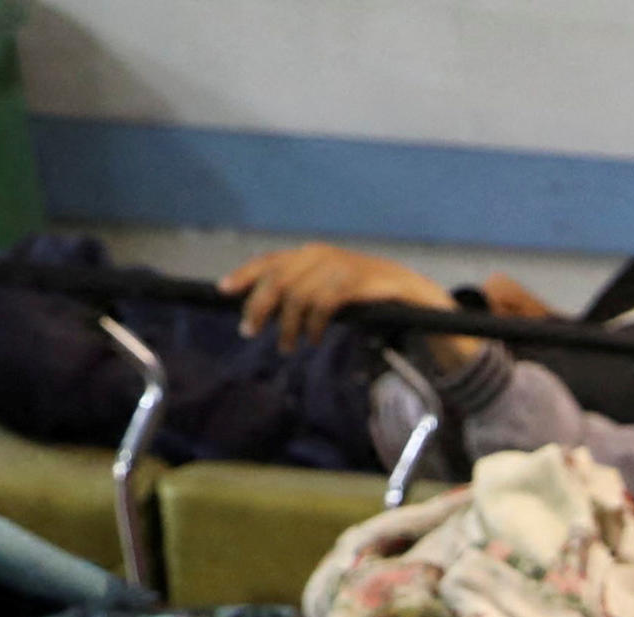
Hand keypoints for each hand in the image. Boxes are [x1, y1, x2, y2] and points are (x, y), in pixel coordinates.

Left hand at [222, 242, 452, 348]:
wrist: (411, 291)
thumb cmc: (364, 295)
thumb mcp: (328, 290)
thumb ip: (300, 292)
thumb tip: (263, 309)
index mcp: (311, 254)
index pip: (270, 261)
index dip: (244, 274)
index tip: (222, 291)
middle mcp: (322, 255)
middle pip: (277, 278)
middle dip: (259, 306)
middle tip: (249, 331)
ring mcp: (341, 267)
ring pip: (298, 294)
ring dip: (288, 325)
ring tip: (288, 347)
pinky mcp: (358, 283)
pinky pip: (325, 303)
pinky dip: (314, 324)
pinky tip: (312, 339)